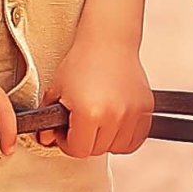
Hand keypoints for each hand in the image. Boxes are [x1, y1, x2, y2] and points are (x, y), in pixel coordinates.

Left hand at [54, 35, 152, 161]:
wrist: (108, 41)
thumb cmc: (81, 62)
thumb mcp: (56, 90)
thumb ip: (48, 121)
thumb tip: (47, 140)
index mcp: (90, 113)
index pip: (78, 150)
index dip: (67, 143)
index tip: (65, 131)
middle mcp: (114, 116)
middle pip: (97, 150)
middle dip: (84, 140)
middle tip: (79, 124)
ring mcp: (133, 113)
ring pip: (117, 147)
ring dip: (105, 140)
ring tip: (97, 122)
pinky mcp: (146, 108)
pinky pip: (136, 139)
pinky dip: (125, 137)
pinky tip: (114, 124)